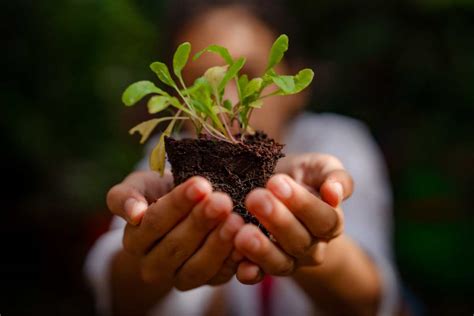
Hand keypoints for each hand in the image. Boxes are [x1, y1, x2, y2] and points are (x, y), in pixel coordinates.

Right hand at [106, 171, 244, 289]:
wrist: (179, 213)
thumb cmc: (156, 194)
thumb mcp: (137, 187)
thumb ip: (124, 197)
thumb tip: (134, 213)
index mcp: (135, 241)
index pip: (154, 223)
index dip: (177, 204)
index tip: (201, 184)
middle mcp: (154, 266)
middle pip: (176, 246)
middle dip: (201, 222)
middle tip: (222, 201)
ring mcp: (181, 278)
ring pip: (198, 267)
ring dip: (218, 244)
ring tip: (236, 220)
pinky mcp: (207, 282)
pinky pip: (220, 276)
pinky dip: (234, 261)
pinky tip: (245, 242)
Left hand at [234, 154, 353, 281]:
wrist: (275, 190)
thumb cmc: (301, 175)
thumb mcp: (320, 167)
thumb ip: (335, 176)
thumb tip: (334, 192)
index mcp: (330, 223)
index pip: (324, 219)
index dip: (303, 204)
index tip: (277, 182)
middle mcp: (312, 246)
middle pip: (300, 241)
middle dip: (277, 220)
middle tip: (255, 198)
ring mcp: (289, 260)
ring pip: (281, 263)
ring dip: (262, 250)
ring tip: (243, 233)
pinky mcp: (263, 267)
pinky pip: (258, 275)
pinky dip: (249, 272)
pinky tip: (239, 264)